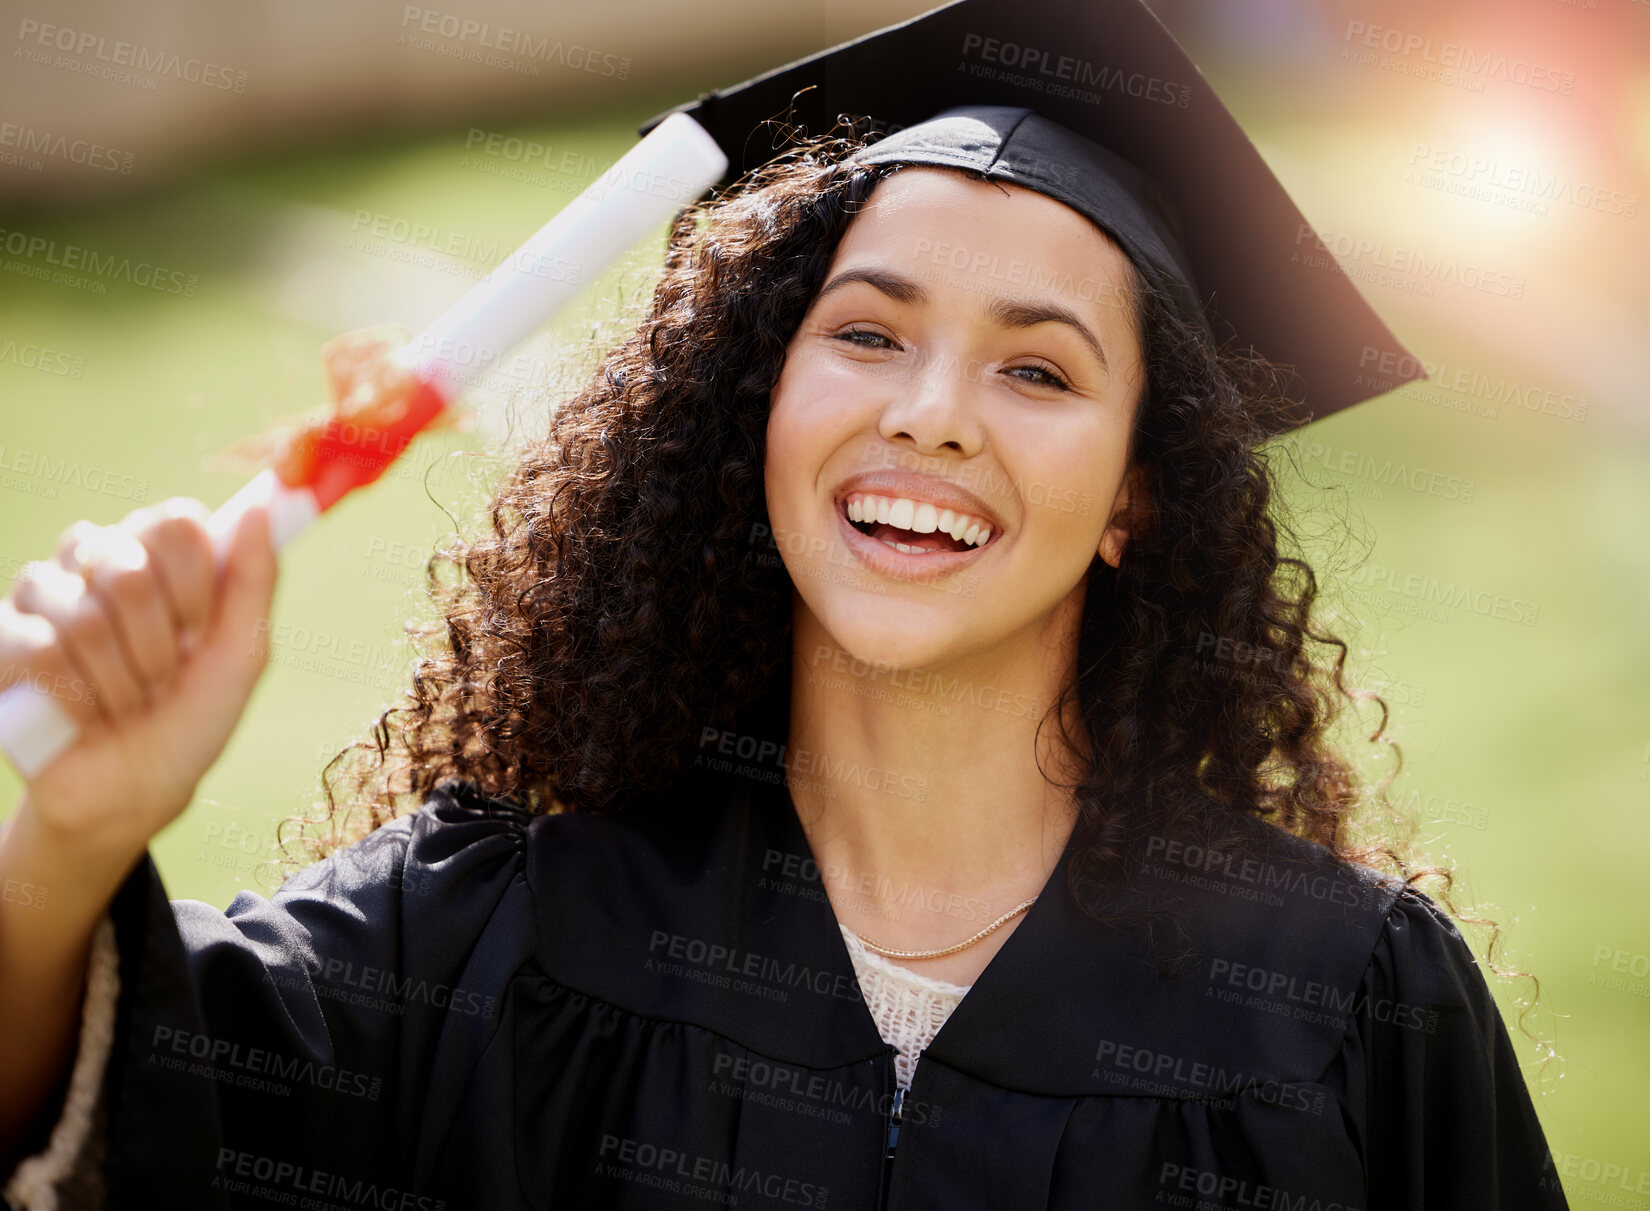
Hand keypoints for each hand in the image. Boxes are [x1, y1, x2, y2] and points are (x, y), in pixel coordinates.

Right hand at [0, 497, 277, 861]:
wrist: (135, 792)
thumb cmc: (193, 716)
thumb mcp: (242, 654)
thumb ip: (255, 578)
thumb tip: (266, 504)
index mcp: (157, 554)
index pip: (174, 522)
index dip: (192, 584)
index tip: (198, 630)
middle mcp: (96, 560)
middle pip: (127, 570)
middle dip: (157, 645)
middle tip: (163, 677)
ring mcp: (44, 596)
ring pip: (83, 617)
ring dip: (121, 681)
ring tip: (128, 703)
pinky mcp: (2, 640)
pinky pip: (38, 650)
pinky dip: (77, 699)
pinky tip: (85, 717)